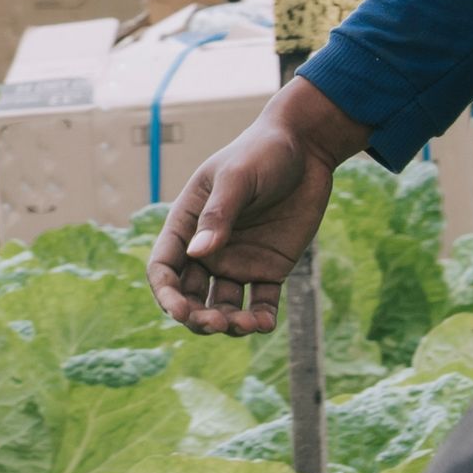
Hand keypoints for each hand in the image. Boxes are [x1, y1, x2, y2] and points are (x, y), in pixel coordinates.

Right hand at [153, 74, 376, 336]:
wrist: (307, 148)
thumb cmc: (264, 152)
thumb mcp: (238, 177)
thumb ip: (219, 214)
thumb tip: (197, 254)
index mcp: (188, 223)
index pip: (164, 268)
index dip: (166, 294)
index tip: (180, 311)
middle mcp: (208, 248)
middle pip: (189, 295)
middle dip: (197, 317)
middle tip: (217, 323)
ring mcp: (238, 260)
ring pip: (222, 306)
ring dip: (228, 323)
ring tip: (247, 324)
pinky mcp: (269, 268)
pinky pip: (260, 303)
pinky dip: (259, 318)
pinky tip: (265, 323)